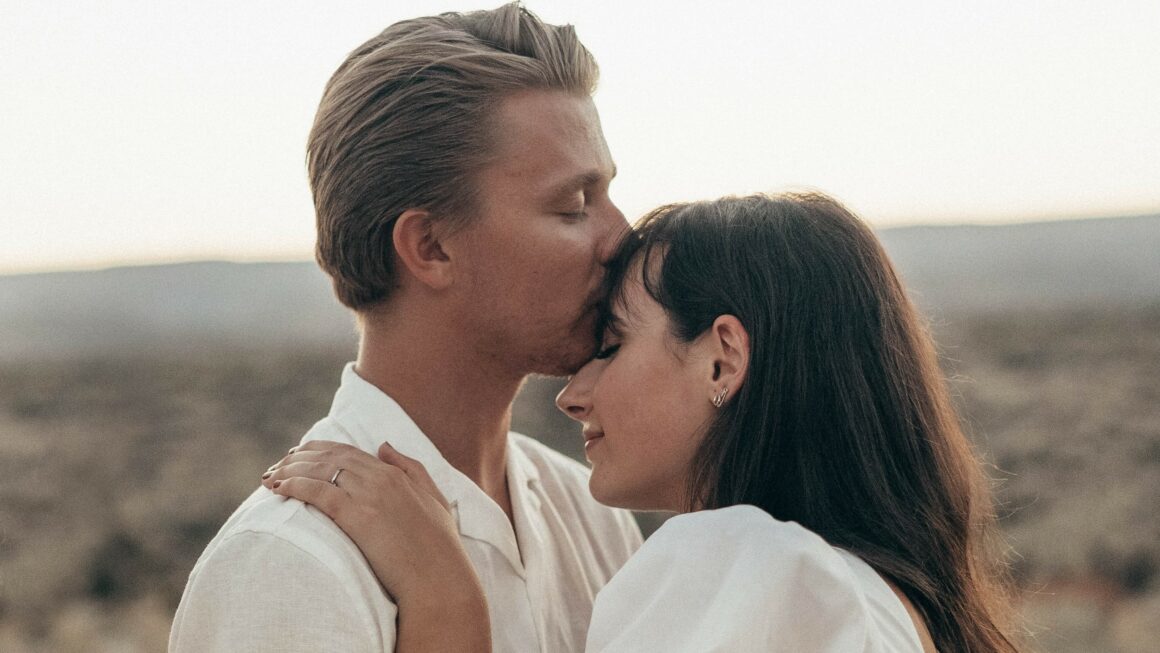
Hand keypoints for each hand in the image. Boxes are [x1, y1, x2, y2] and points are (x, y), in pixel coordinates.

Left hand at [261, 440, 473, 602]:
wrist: (439, 577)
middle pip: (329, 457)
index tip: (298, 454)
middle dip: (298, 457)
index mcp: (396, 473)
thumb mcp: (434, 498)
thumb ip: (411, 468)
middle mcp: (380, 478)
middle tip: (276, 465)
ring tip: (269, 478)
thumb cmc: (440, 546)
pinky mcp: (358, 517)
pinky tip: (279, 489)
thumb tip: (384, 445)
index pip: (348, 451)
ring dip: (290, 470)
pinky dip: (295, 486)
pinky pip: (319, 493)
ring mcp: (369, 496)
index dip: (320, 450)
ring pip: (320, 471)